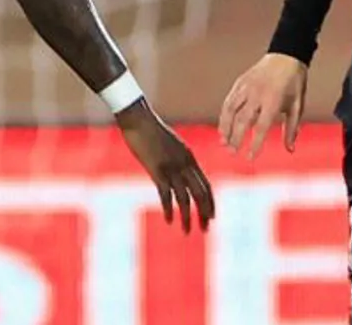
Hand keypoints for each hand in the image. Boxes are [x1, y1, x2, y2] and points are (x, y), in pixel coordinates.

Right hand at [116, 102, 214, 232]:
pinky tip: (170, 220)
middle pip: (200, 193)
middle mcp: (185, 164)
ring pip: (185, 198)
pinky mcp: (157, 170)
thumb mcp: (172, 145)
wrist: (139, 119)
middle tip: (206, 229)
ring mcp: (172, 167)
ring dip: (187, 217)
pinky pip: (166, 194)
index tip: (212, 216)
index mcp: (190, 158)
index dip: (210, 202)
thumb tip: (181, 172)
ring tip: (188, 231)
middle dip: (204, 213)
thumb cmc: (152, 131)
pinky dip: (169, 209)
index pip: (206, 185)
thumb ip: (179, 159)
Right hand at [219, 53, 307, 160]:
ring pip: (231, 110)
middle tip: (232, 152)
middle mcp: (257, 94)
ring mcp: (246, 87)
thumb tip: (290, 149)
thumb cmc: (294, 82)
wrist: (286, 56)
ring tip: (223, 142)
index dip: (255, 144)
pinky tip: (222, 126)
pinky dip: (223, 115)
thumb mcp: (297, 105)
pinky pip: (228, 100)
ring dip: (225, 128)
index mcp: (273, 100)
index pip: (262, 127)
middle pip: (242, 120)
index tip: (250, 157)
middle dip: (236, 138)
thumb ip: (291, 128)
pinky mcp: (240, 82)